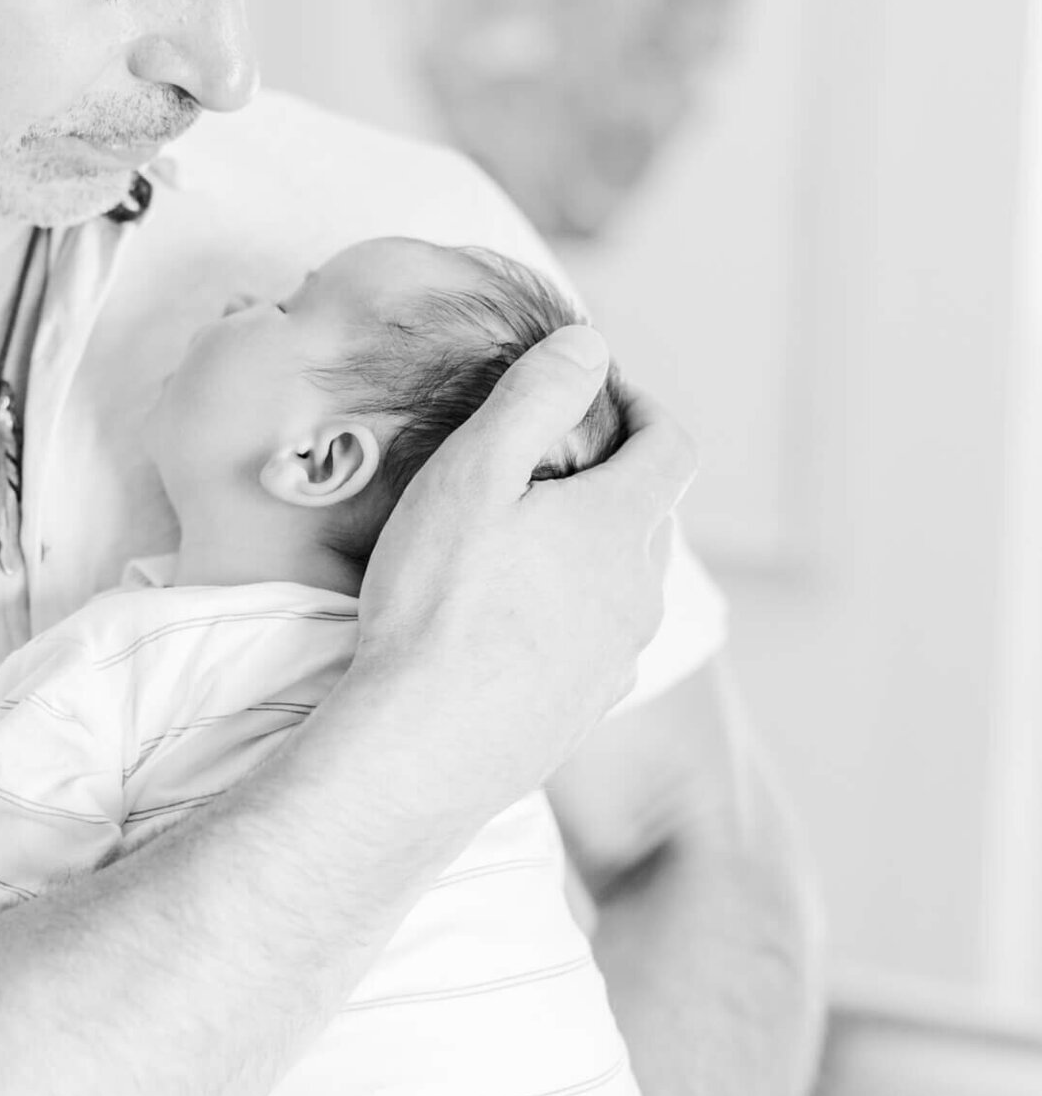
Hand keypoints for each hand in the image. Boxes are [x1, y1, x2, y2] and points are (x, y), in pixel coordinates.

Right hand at [354, 329, 697, 819]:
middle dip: (603, 477)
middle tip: (533, 465)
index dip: (642, 406)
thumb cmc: (437, 604)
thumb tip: (589, 345)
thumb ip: (536, 398)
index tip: (594, 390)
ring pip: (618, 582)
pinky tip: (499, 625)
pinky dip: (562, 615)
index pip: (673, 444)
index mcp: (622, 526)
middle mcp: (638, 594)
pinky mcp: (584, 709)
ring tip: (508, 547)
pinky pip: (590, 642)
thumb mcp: (473, 474)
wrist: (421, 749)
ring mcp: (617, 659)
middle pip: (646, 514)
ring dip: (581, 552)